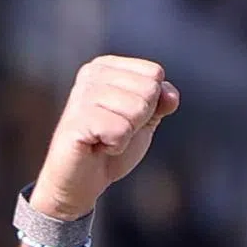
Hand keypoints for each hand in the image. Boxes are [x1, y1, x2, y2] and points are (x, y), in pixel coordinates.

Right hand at [30, 56, 179, 220]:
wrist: (83, 180)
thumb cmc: (112, 146)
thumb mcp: (144, 120)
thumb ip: (160, 102)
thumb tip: (170, 96)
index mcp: (106, 67)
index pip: (154, 73)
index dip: (151, 104)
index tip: (126, 118)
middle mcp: (91, 74)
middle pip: (149, 90)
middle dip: (140, 120)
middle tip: (116, 131)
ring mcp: (81, 95)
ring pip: (137, 110)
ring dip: (127, 134)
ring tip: (106, 138)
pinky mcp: (76, 120)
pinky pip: (120, 130)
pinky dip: (117, 145)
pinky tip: (98, 146)